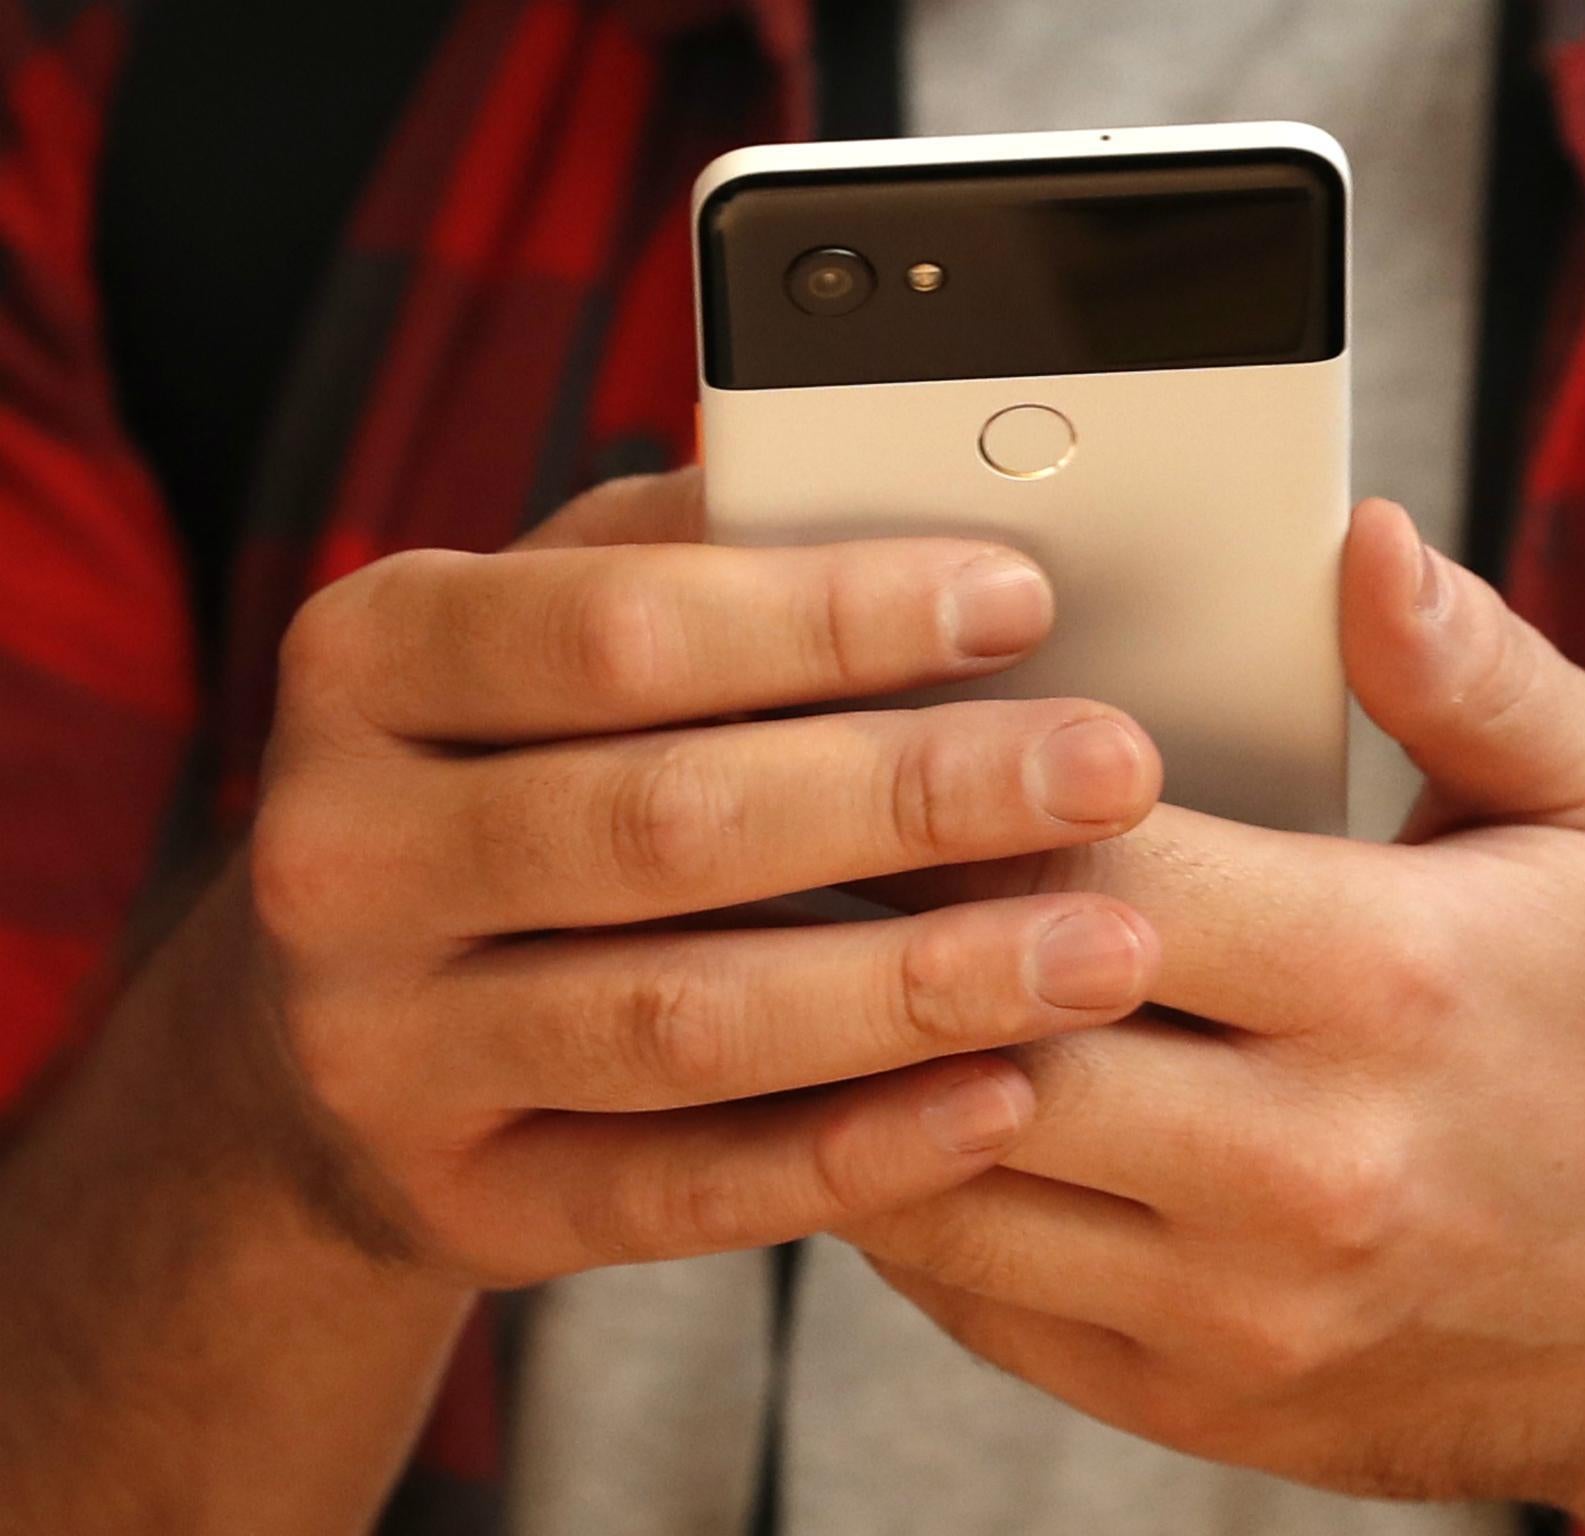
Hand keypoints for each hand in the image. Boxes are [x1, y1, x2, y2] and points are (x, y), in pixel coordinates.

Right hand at [211, 469, 1161, 1286]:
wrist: (332, 1032)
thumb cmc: (503, 776)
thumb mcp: (540, 630)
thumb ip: (683, 559)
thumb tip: (897, 486)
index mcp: (369, 662)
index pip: (618, 631)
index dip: (832, 618)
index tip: (1017, 602)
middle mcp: (342, 856)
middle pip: (665, 826)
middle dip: (916, 798)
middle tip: (1108, 773)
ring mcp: (384, 1049)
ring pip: (684, 1023)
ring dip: (917, 989)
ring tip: (1102, 949)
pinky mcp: (462, 1201)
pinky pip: (682, 1191)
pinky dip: (856, 1151)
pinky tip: (1000, 1100)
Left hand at [845, 501, 1584, 1532]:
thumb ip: (1471, 670)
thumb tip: (1363, 540)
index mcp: (1387, 979)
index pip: (1096, 860)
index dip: (962, 790)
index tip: (879, 731)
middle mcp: (1306, 1161)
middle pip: (989, 1022)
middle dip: (862, 926)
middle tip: (774, 840)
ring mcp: (1240, 1304)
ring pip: (944, 1178)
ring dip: (841, 1071)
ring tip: (783, 967)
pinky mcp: (1197, 1398)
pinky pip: (975, 1299)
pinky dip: (898, 1196)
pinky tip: (875, 1103)